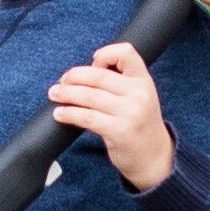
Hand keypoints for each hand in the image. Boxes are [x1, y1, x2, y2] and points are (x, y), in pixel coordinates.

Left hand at [49, 41, 176, 188]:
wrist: (154, 157)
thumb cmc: (140, 125)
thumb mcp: (140, 97)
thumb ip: (119, 82)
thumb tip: (84, 73)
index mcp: (143, 81)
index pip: (126, 53)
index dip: (105, 53)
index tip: (93, 62)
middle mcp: (138, 94)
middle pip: (98, 76)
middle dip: (74, 76)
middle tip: (62, 82)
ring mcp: (129, 113)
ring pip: (89, 96)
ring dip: (66, 94)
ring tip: (55, 94)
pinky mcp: (118, 131)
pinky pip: (87, 117)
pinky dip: (69, 113)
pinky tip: (60, 113)